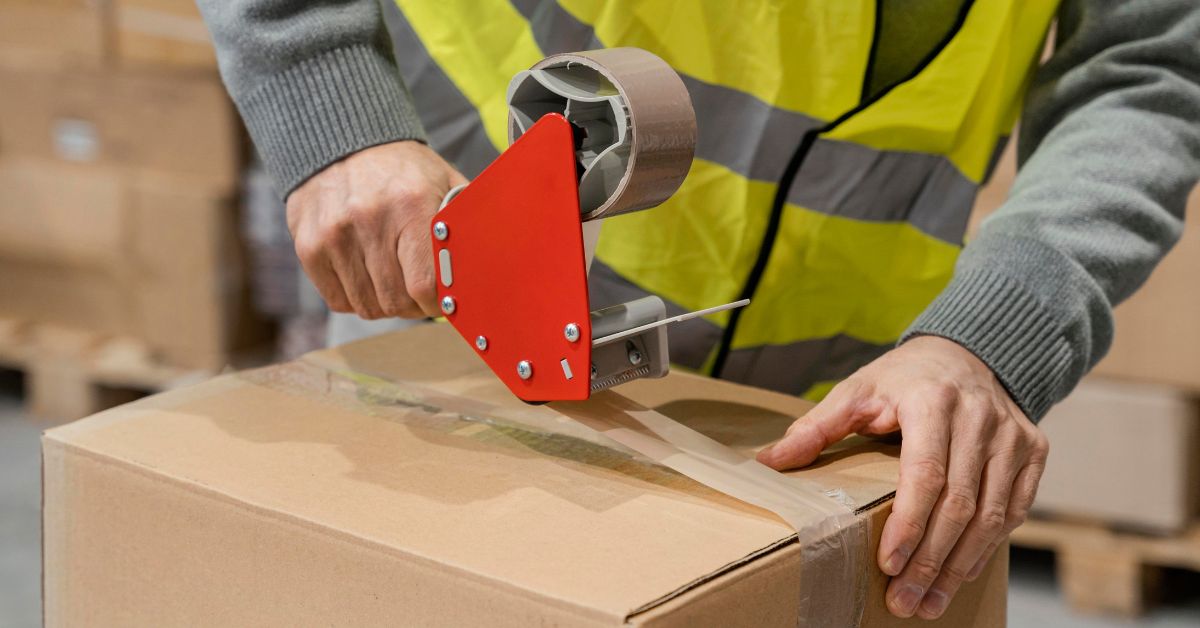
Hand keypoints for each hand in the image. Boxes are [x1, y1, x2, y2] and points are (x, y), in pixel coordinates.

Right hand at [287, 141, 467, 318]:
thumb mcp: (445, 182)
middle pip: (395, 301)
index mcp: (410, 204)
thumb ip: (467, 223)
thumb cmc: (404, 171)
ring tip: (393, 280)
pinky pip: (338, 300)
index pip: (425, 285)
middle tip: (418, 292)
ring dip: (385, 303)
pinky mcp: (308, 246)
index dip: (437, 302)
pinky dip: (356, 298)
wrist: (342, 142)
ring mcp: (333, 234)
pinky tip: (366, 275)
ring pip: (367, 306)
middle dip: (413, 306)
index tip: (441, 299)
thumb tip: (490, 268)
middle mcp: (368, 219)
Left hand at [756, 336, 1048, 619]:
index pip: (925, 473)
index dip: (908, 523)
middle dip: (931, 560)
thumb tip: (768, 461)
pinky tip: (960, 574)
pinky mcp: (1034, 451)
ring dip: (960, 565)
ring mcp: (1012, 436)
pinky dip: (988, 547)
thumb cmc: (903, 380)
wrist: (966, 353)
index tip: (888, 562)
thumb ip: (816, 428)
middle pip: (960, 503)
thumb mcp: (856, 391)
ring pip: (992, 514)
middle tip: (904, 600)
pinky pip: (1015, 509)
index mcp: (931, 400)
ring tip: (928, 601)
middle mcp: (980, 417)